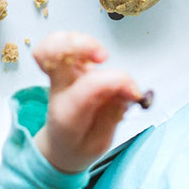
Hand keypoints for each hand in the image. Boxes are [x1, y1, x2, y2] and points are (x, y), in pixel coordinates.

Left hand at [32, 32, 141, 173]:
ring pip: (55, 44)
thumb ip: (114, 114)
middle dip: (82, 45)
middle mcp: (60, 88)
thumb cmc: (80, 145)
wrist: (59, 147)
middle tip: (103, 58)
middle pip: (54, 53)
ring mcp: (61, 75)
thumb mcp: (100, 142)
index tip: (134, 93)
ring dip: (80, 41)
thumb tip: (130, 90)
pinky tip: (93, 54)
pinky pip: (61, 44)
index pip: (91, 85)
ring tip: (100, 56)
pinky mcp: (66, 68)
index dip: (119, 81)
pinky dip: (77, 42)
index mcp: (68, 111)